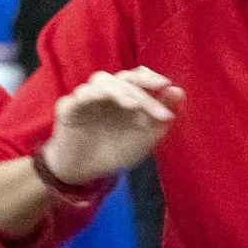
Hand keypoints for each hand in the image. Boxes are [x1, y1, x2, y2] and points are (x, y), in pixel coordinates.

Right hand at [43, 68, 182, 185]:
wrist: (87, 171)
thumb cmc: (117, 149)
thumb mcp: (146, 137)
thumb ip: (162, 116)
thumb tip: (179, 91)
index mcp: (126, 95)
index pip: (138, 77)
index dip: (150, 77)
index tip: (166, 84)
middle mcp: (107, 92)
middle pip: (123, 79)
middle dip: (141, 91)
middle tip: (155, 109)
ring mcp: (87, 98)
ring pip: (101, 80)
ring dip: (119, 90)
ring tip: (133, 105)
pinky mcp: (68, 108)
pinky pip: (77, 96)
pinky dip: (90, 95)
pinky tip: (101, 99)